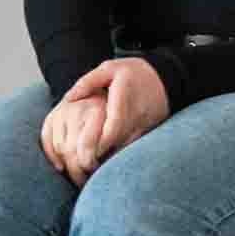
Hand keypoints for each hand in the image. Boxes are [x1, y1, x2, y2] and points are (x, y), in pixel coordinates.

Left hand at [44, 57, 170, 181]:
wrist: (166, 77)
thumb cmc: (133, 72)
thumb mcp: (109, 69)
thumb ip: (87, 83)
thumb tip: (68, 99)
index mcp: (124, 99)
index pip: (112, 128)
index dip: (99, 143)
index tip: (84, 153)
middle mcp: (136, 115)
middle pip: (118, 143)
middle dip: (101, 156)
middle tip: (83, 166)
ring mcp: (145, 125)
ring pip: (126, 148)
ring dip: (111, 157)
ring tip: (92, 165)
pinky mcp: (149, 131)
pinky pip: (134, 147)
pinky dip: (120, 153)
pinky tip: (107, 157)